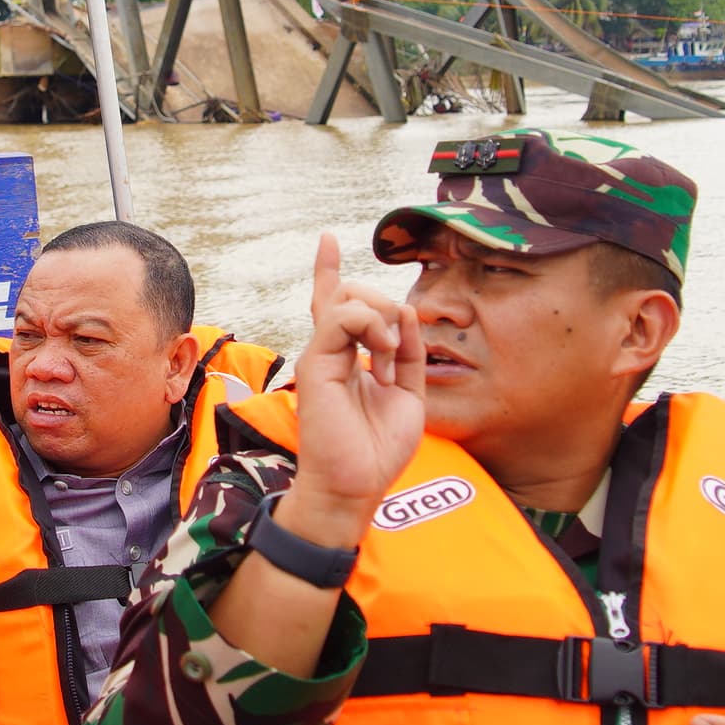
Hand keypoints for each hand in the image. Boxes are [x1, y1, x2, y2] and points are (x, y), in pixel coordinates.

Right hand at [279, 233, 425, 545]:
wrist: (355, 485)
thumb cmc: (377, 449)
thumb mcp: (409, 394)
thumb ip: (408, 353)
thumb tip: (404, 311)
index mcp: (348, 358)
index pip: (337, 304)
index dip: (329, 270)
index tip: (326, 239)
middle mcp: (330, 352)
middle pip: (348, 293)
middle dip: (382, 302)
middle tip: (396, 349)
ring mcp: (321, 355)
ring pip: (348, 299)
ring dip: (381, 319)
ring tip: (387, 361)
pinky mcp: (315, 362)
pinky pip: (340, 316)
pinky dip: (369, 325)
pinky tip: (380, 356)